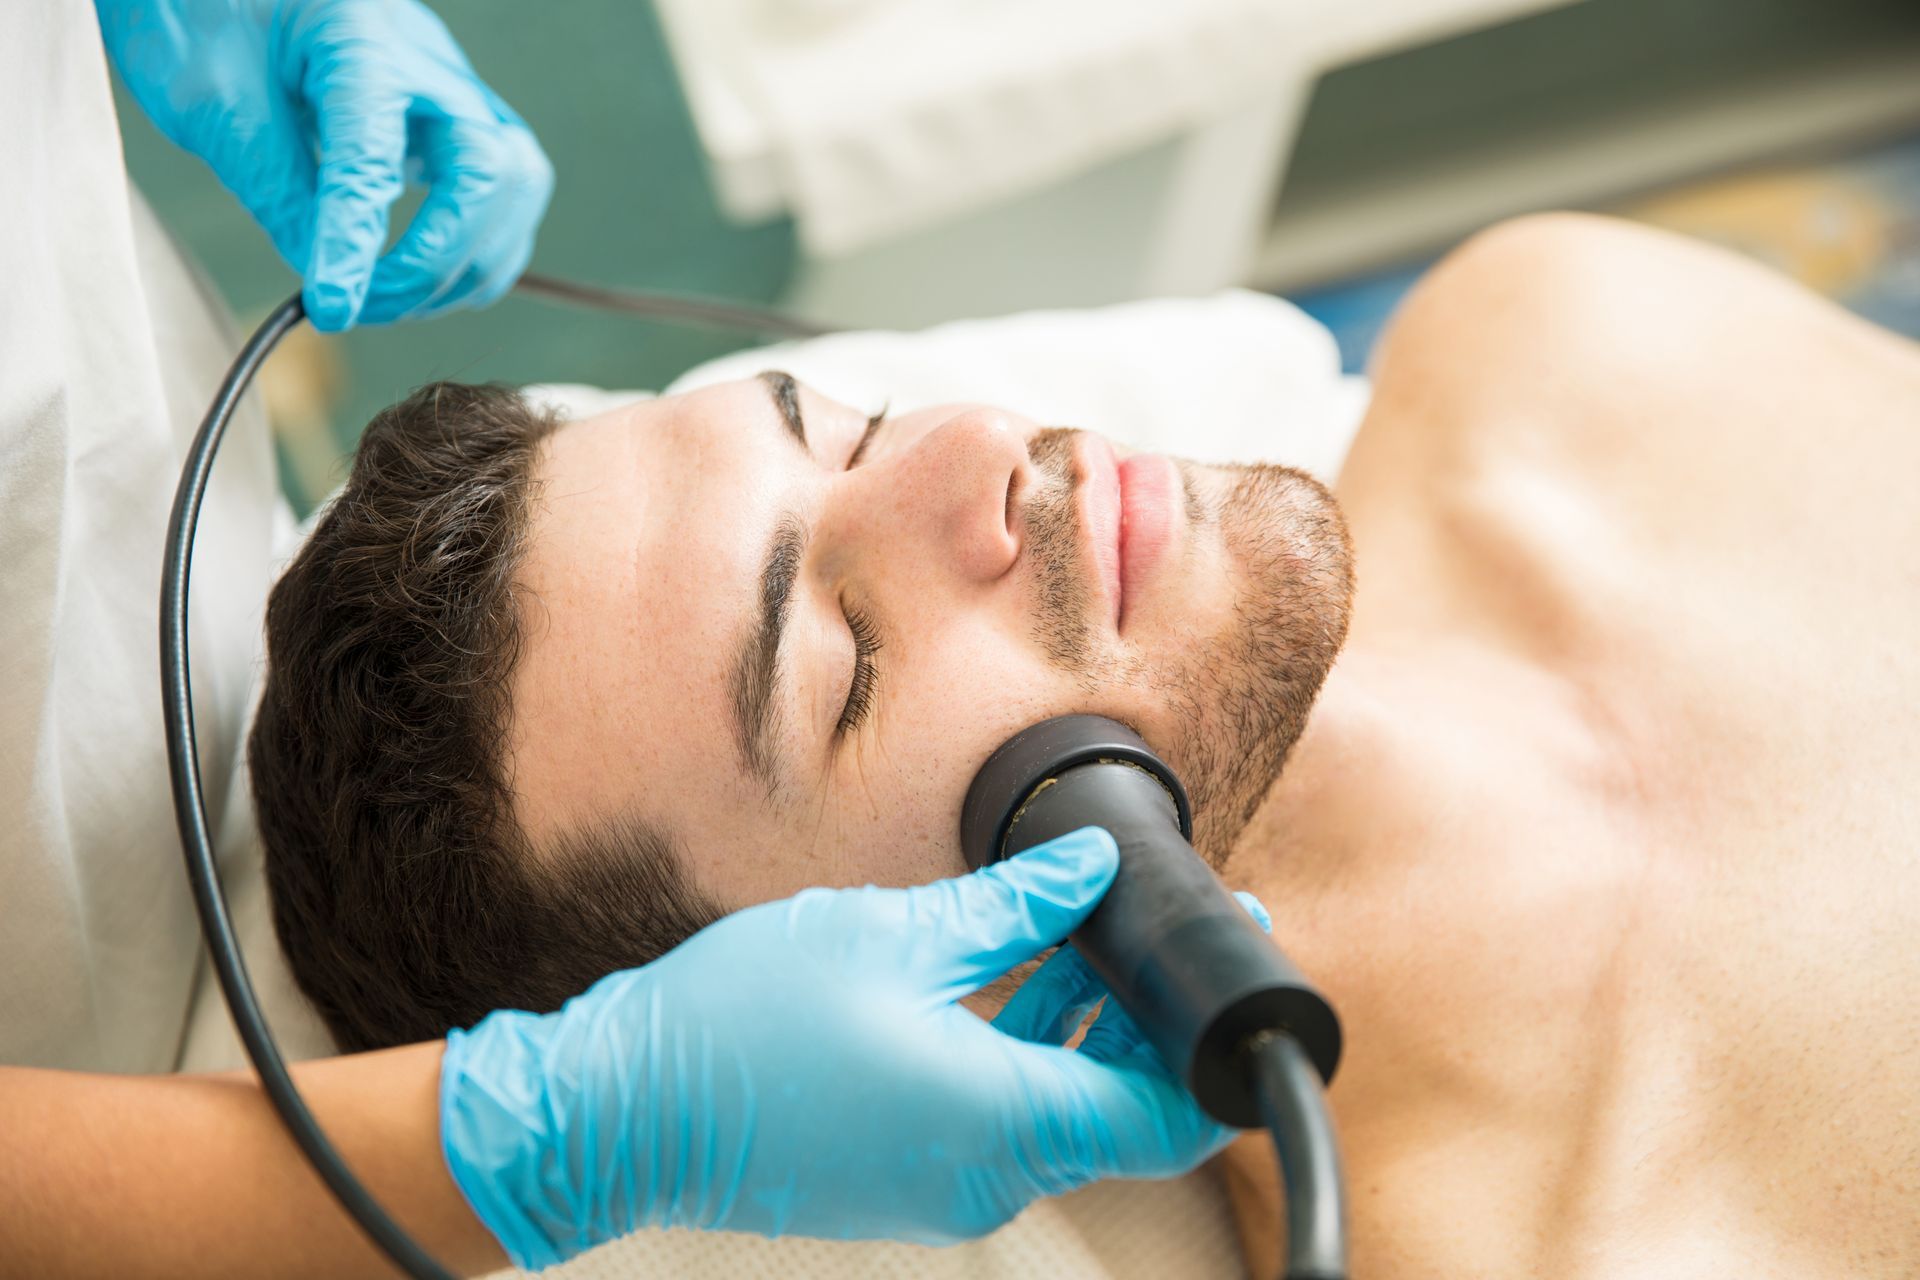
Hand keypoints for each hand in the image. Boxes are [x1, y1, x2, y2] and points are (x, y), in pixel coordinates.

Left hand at [96, 0, 551, 330]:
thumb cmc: (203, 11)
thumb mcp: (211, 97)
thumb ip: (275, 184)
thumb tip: (327, 274)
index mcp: (356, 36)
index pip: (375, 157)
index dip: (357, 244)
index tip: (331, 307)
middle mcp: (426, 58)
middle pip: (492, 174)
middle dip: (438, 260)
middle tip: (368, 302)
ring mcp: (453, 86)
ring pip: (516, 189)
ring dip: (468, 264)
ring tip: (394, 299)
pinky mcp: (457, 115)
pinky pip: (504, 192)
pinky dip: (475, 248)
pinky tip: (417, 272)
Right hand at [438, 829, 1245, 1269]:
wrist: (623, 1108)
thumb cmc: (743, 1021)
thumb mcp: (893, 934)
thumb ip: (1013, 909)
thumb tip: (1092, 873)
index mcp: (1002, 1123)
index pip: (1169, 1118)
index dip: (1216, 1044)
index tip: (1233, 958)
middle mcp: (991, 1174)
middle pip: (1124, 1108)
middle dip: (1158, 1012)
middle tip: (1178, 915)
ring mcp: (949, 1183)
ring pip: (1064, 1105)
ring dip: (1093, 1021)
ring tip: (1102, 920)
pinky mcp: (912, 1172)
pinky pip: (1007, 1113)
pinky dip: (1034, 1046)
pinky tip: (1027, 963)